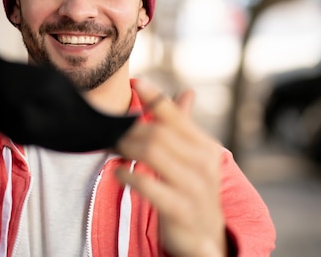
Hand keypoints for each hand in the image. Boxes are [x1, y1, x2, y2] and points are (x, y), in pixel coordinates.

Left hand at [115, 79, 226, 256]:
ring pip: (151, 152)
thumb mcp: (194, 158)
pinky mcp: (180, 209)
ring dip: (126, 148)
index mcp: (205, 147)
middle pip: (157, 133)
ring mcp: (194, 187)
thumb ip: (185, 127)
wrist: (207, 238)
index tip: (136, 83)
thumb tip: (187, 92)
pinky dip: (128, 175)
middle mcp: (203, 163)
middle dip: (130, 131)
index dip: (155, 98)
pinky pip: (147, 184)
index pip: (176, 116)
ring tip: (115, 149)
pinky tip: (119, 173)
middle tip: (113, 132)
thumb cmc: (193, 191)